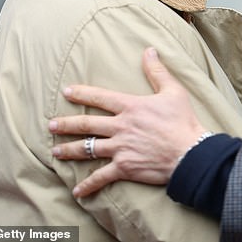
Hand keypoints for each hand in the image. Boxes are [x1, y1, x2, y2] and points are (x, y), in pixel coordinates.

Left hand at [49, 47, 204, 196]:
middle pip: (87, 125)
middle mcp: (121, 126)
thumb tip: (150, 50)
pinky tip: (77, 191)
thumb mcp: (173, 91)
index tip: (66, 92)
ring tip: (55, 152)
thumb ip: (157, 71)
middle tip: (51, 125)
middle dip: (66, 125)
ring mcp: (120, 148)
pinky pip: (101, 177)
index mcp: (131, 107)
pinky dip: (88, 185)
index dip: (82, 93)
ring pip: (88, 149)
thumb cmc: (183, 120)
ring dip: (69, 150)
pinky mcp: (124, 167)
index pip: (100, 98)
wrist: (190, 152)